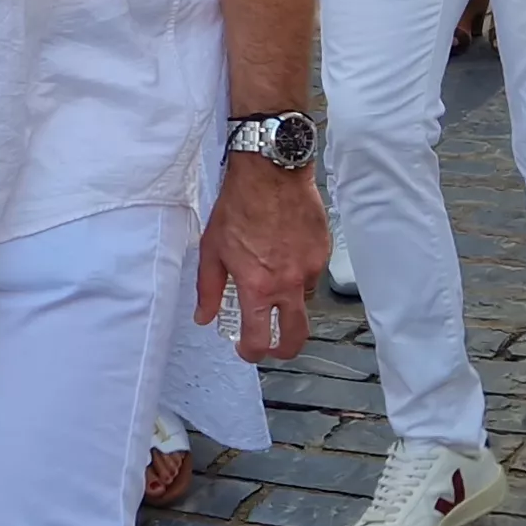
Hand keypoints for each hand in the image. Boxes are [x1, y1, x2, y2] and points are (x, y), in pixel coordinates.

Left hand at [199, 155, 324, 361]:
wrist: (272, 173)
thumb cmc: (239, 206)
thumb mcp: (211, 249)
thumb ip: (208, 288)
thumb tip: (203, 316)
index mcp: (258, 287)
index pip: (259, 339)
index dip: (252, 352)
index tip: (246, 350)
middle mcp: (288, 283)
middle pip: (295, 336)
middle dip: (284, 349)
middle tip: (273, 346)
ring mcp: (310, 268)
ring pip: (304, 301)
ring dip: (289, 303)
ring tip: (273, 283)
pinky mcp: (322, 252)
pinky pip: (312, 275)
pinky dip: (298, 274)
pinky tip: (284, 255)